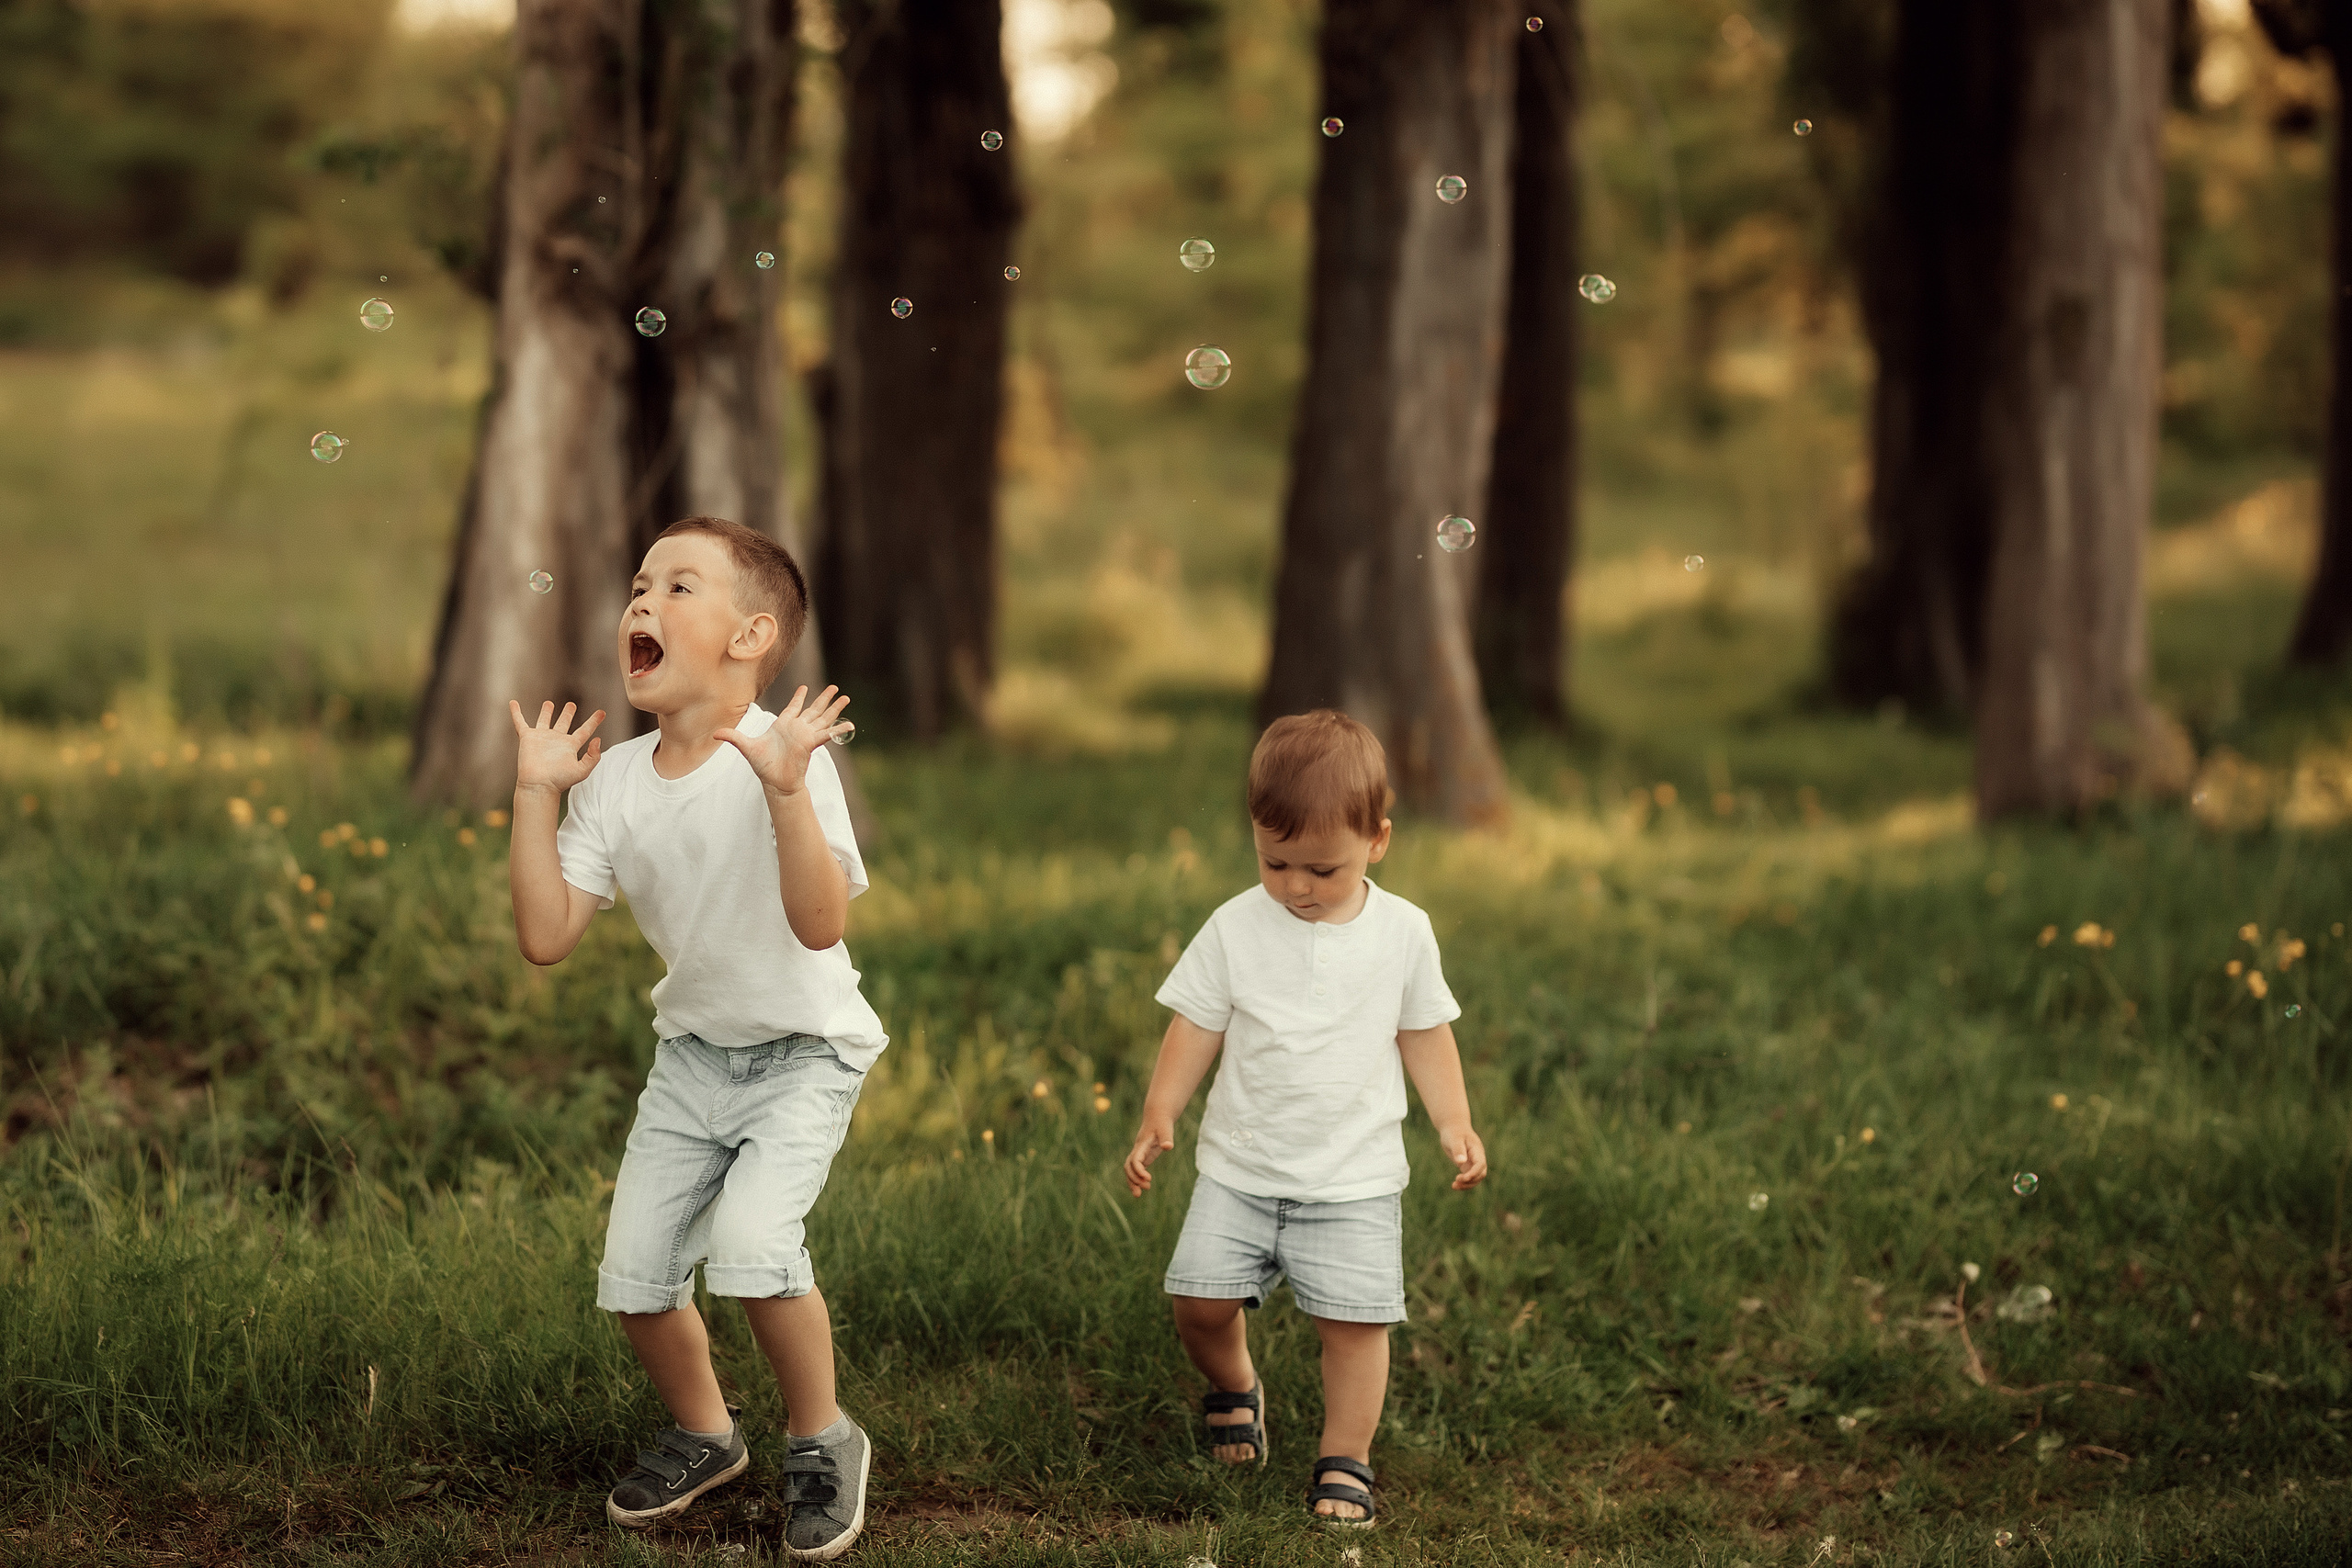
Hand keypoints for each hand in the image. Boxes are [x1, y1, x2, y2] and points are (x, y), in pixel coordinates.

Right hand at [509, 700, 605, 792]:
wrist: (539, 784)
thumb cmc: (560, 780)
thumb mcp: (583, 770)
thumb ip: (593, 756)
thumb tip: (597, 739)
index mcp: (570, 746)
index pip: (585, 730)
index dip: (594, 721)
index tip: (602, 713)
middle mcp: (556, 740)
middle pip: (563, 722)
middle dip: (567, 713)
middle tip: (571, 704)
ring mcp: (542, 738)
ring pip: (544, 720)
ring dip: (546, 711)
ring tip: (549, 703)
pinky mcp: (527, 738)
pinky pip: (520, 722)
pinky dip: (516, 713)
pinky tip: (513, 703)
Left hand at [714, 685, 850, 797]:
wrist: (775, 782)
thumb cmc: (763, 766)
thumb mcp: (746, 747)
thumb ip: (733, 737)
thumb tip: (714, 734)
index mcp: (783, 725)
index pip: (793, 707)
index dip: (798, 697)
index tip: (804, 687)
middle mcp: (797, 728)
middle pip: (814, 709)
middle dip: (824, 698)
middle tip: (835, 687)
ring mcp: (806, 735)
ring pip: (823, 717)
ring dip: (834, 708)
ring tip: (846, 697)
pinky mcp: (811, 743)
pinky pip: (827, 734)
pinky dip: (838, 729)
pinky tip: (850, 724)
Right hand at [1124, 1120, 1175, 1196]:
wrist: (1157, 1116)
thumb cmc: (1162, 1123)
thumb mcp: (1166, 1129)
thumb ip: (1166, 1137)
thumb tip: (1168, 1147)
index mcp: (1142, 1144)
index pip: (1135, 1159)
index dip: (1139, 1170)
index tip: (1148, 1179)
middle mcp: (1137, 1150)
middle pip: (1128, 1166)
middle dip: (1133, 1179)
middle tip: (1145, 1189)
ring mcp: (1139, 1153)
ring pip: (1129, 1169)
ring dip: (1132, 1182)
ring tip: (1138, 1195)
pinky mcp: (1142, 1156)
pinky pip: (1135, 1170)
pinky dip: (1136, 1179)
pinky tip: (1143, 1187)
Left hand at [1440, 1126, 1487, 1189]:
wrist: (1453, 1128)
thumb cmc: (1454, 1132)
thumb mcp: (1454, 1139)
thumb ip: (1458, 1150)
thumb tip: (1461, 1163)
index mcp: (1477, 1150)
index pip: (1480, 1164)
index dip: (1474, 1173)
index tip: (1463, 1178)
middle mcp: (1478, 1157)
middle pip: (1481, 1174)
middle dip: (1471, 1180)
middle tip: (1456, 1181)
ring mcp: (1473, 1162)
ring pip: (1476, 1178)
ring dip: (1467, 1184)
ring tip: (1454, 1186)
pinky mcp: (1467, 1166)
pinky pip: (1469, 1177)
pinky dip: (1464, 1183)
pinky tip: (1454, 1185)